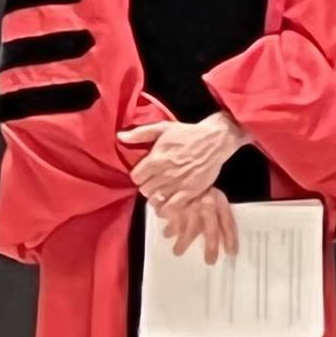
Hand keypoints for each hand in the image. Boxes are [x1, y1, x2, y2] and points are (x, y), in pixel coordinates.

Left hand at [121, 112, 245, 205]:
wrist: (215, 140)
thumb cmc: (188, 133)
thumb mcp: (163, 128)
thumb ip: (140, 133)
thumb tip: (120, 137)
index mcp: (156, 159)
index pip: (136, 177)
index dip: (139, 176)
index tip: (145, 174)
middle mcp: (165, 173)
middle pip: (145, 190)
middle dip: (148, 186)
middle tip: (155, 182)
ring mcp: (178, 184)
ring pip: (155, 200)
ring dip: (156, 198)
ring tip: (161, 193)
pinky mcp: (190, 192)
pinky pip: (171, 207)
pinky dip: (166, 209)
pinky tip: (167, 204)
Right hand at [159, 188, 238, 264]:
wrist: (186, 167)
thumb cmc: (202, 187)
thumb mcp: (214, 196)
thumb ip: (218, 213)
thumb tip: (222, 237)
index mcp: (219, 203)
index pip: (228, 224)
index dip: (231, 239)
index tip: (232, 253)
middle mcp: (206, 206)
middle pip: (211, 231)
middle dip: (211, 248)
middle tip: (210, 261)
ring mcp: (189, 206)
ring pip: (187, 230)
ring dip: (183, 243)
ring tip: (178, 252)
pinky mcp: (174, 204)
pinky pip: (171, 220)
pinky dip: (169, 228)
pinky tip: (167, 234)